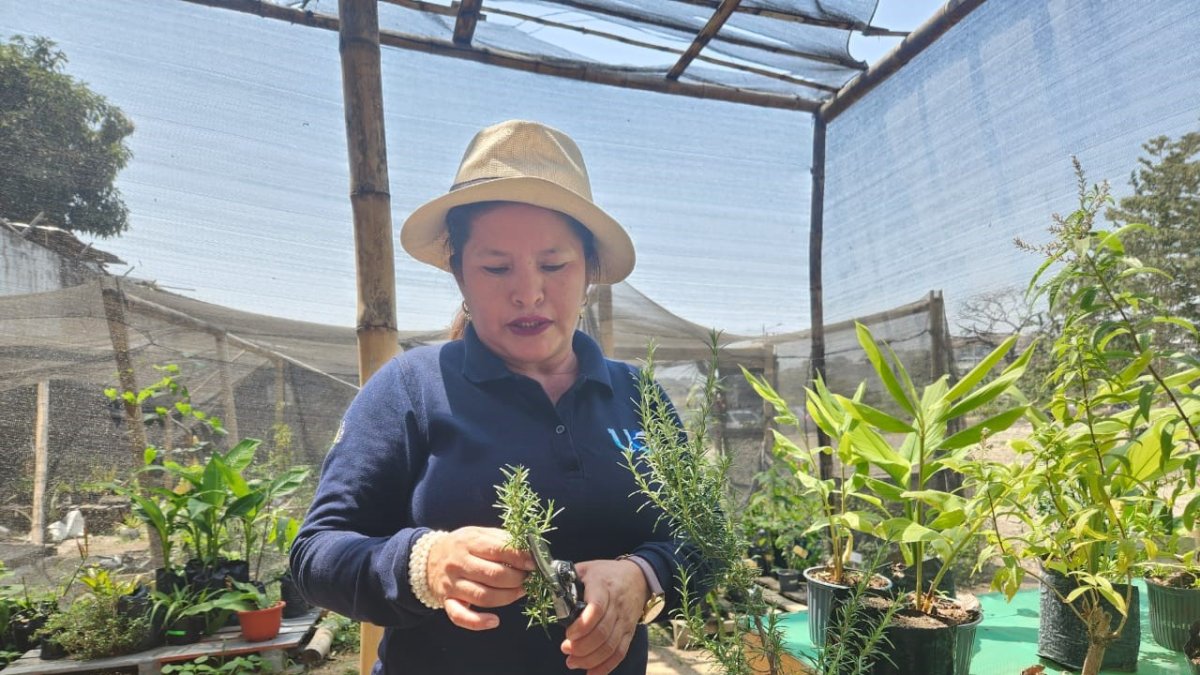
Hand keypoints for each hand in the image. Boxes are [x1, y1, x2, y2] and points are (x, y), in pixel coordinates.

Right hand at [425, 526, 533, 630]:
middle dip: (517, 579)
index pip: (498, 550)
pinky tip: (494, 621)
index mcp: (468, 542)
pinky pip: (460, 616)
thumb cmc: (461, 546)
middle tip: (527, 578)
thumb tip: (528, 550)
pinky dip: (478, 622)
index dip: (519, 558)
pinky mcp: (447, 602)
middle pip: (493, 575)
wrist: (428, 559)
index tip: (534, 563)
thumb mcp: (479, 534)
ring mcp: (452, 584)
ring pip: (483, 596)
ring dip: (507, 597)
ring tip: (519, 592)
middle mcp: (458, 563)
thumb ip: (501, 540)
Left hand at [560, 558, 648, 673]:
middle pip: (602, 633)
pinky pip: (620, 653)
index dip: (583, 625)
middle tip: (565, 649)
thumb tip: (544, 589)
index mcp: (603, 586)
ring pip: (610, 646)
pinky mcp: (629, 633)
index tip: (568, 634)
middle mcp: (617, 605)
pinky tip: (591, 673)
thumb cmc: (606, 573)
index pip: (597, 608)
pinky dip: (606, 667)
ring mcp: (624, 621)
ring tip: (572, 662)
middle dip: (582, 647)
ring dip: (590, 659)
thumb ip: (566, 579)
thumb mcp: (586, 568)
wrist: (638, 577)